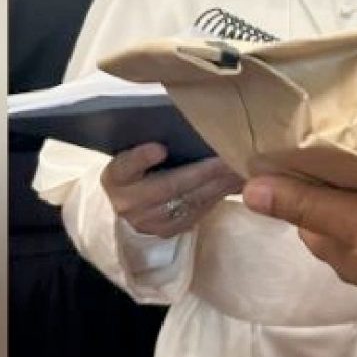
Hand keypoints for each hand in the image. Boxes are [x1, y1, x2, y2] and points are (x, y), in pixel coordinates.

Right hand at [101, 144, 243, 236]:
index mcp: (116, 177)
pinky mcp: (169, 231)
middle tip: (229, 156)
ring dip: (218, 184)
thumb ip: (151, 142)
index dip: (141, 157)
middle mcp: (129, 202)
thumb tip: (193, 125)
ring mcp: (149, 221)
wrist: (130, 208)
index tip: (160, 148)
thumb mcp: (133, 156)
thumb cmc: (137, 170)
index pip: (125, 166)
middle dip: (203, 171)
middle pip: (169, 186)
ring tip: (240, 168)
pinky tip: (235, 183)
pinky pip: (198, 212)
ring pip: (189, 201)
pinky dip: (219, 195)